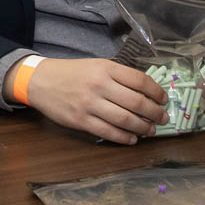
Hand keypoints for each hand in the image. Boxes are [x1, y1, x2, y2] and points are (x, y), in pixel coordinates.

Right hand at [20, 57, 167, 143]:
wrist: (40, 81)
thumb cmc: (72, 73)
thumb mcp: (96, 65)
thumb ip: (118, 76)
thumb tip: (146, 92)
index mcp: (105, 68)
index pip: (140, 80)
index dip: (156, 91)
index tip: (164, 99)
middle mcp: (99, 85)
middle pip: (136, 102)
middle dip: (155, 113)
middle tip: (163, 118)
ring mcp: (89, 104)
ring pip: (125, 120)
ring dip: (143, 128)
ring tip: (150, 130)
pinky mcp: (81, 121)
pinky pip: (109, 132)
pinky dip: (125, 138)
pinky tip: (132, 138)